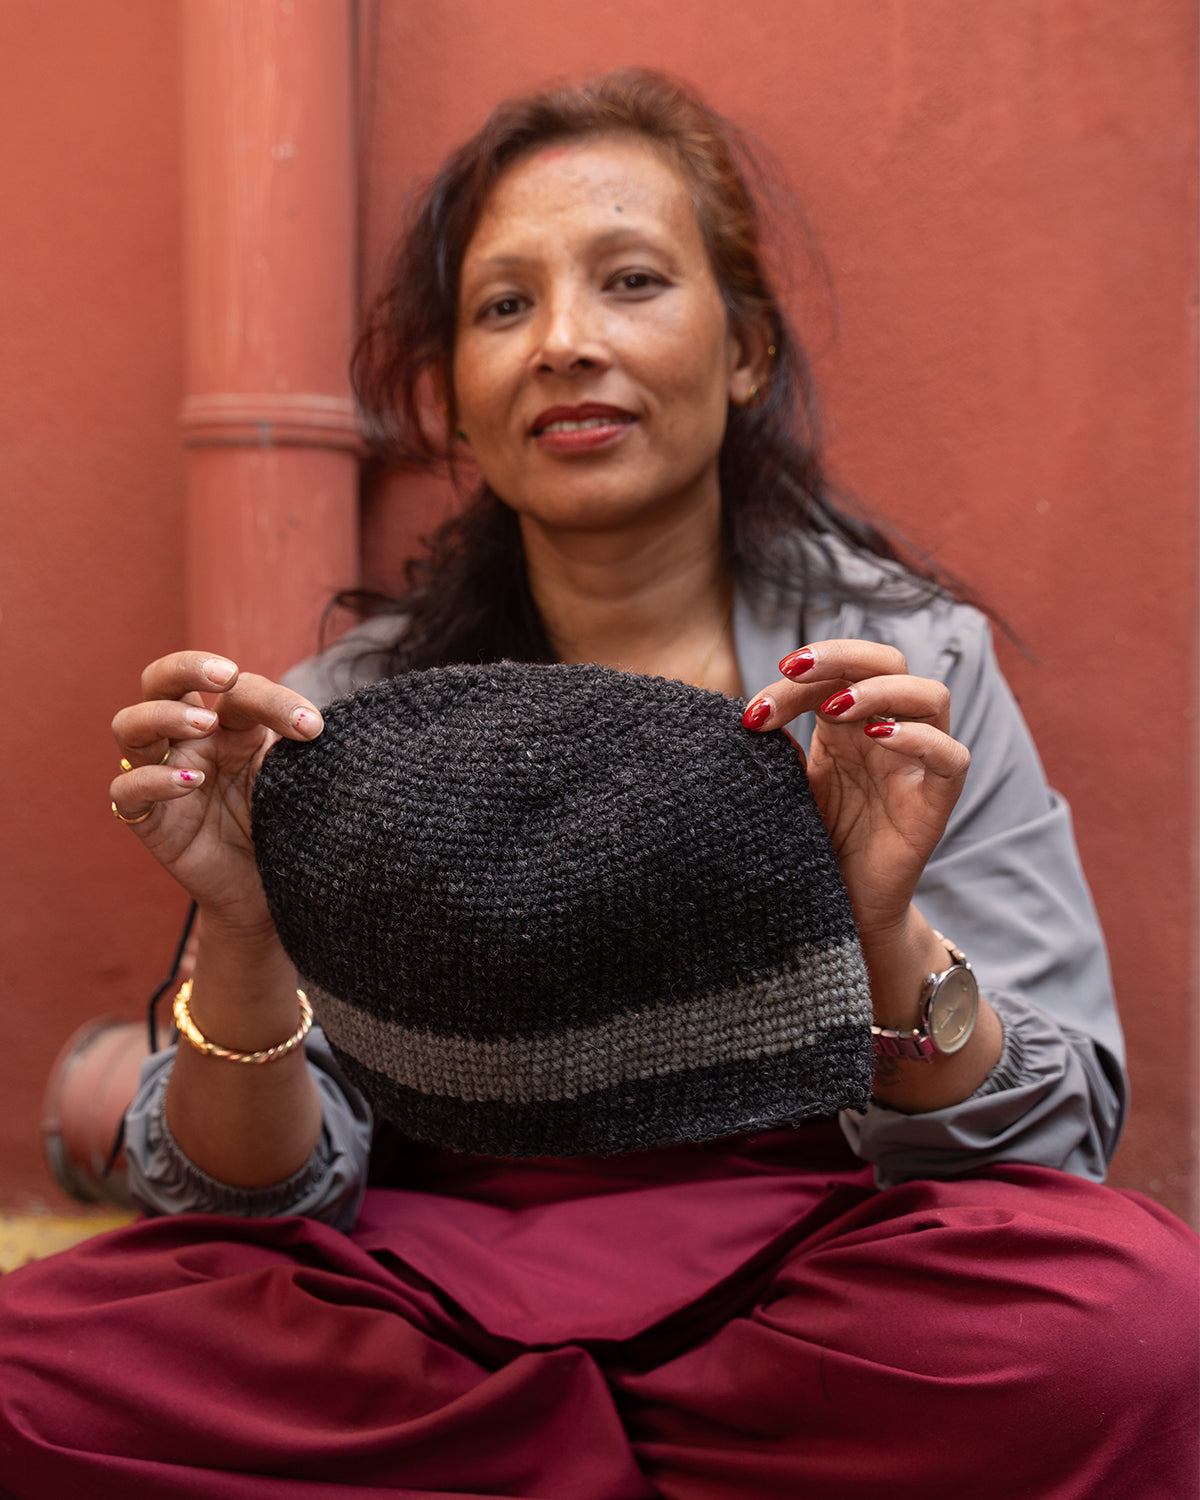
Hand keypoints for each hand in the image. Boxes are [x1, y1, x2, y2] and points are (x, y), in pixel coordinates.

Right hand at [110, 651, 323, 934]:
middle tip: (226, 674)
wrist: (271, 891)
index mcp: (227, 725)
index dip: (273, 699)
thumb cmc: (283, 825)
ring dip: (164, 716)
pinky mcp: (148, 819)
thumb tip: (315, 724)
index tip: (312, 728)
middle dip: (187, 666)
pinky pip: (127, 789)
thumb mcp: (294, 780)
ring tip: (207, 725)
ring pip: (130, 726)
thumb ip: (295, 750)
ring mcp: (161, 774)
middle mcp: (188, 742)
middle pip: (161, 681)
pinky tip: (190, 779)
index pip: (236, 690)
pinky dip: (153, 778)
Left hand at [741, 639, 968, 943]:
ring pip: (931, 695)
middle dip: (842, 655)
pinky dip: (920, 738)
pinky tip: (878, 737)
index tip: (754, 712)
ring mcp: (918, 762)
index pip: (836, 673)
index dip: (798, 681)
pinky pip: (951, 756)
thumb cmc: (815, 841)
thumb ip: (778, 748)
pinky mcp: (937, 799)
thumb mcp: (789, 786)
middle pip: (889, 661)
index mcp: (850, 722)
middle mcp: (889, 731)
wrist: (841, 906)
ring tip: (834, 708)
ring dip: (881, 689)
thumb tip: (750, 714)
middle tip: (793, 668)